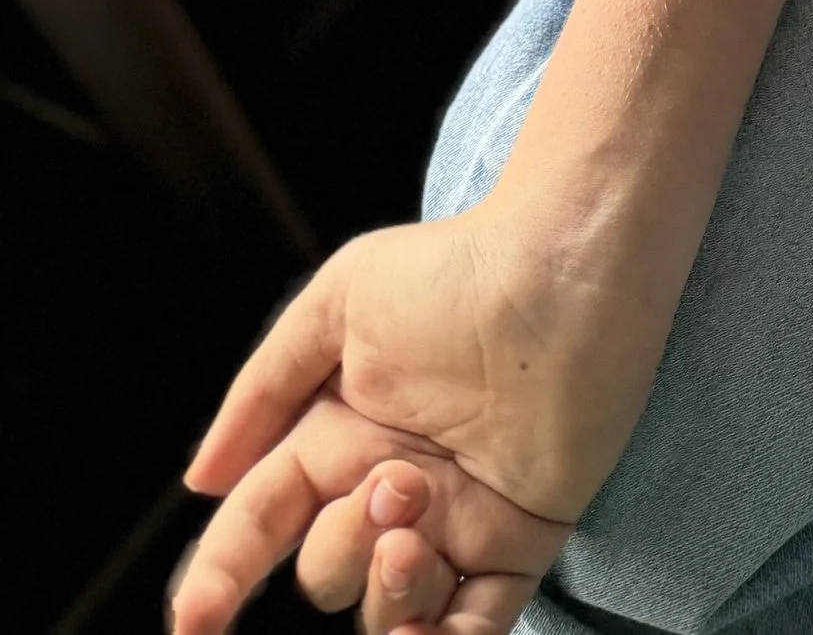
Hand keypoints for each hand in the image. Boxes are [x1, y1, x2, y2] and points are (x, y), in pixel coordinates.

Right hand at [174, 201, 660, 634]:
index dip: (217, 579)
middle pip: (326, 573)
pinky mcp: (519, 540)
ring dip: (390, 597)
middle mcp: (390, 490)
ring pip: (390, 612)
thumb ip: (264, 389)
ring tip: (414, 538)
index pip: (259, 526)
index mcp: (338, 439)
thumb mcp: (341, 304)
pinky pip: (473, 626)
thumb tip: (203, 482)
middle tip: (395, 484)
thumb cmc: (457, 266)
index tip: (194, 621)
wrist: (568, 263)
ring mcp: (455, 521)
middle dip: (341, 547)